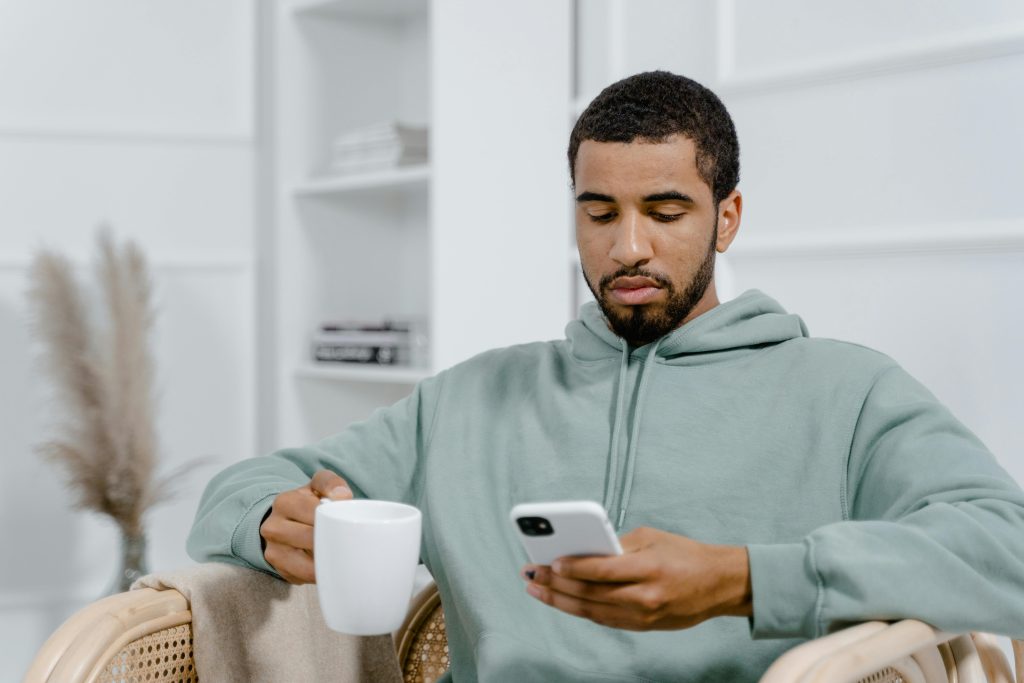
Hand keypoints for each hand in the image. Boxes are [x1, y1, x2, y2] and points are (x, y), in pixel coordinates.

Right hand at [259, 469, 352, 583]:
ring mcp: (273, 550)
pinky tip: (328, 566)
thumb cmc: (309, 503)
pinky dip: (318, 574)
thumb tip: (342, 496)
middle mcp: (273, 527)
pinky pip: (303, 577)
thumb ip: (331, 483)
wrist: (286, 520)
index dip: (334, 519)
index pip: (314, 512)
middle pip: (311, 540)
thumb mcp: (318, 486)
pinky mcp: (279, 569)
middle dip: (332, 542)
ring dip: (327, 563)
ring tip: (342, 557)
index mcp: (285, 502)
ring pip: (306, 565)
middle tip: (351, 542)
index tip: (346, 521)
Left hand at [520, 526, 750, 630]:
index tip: (549, 562)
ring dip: (559, 601)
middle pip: (590, 593)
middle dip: (555, 584)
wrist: (719, 585)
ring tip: (536, 589)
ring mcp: (643, 615)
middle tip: (530, 574)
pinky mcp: (642, 626)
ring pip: (591, 611)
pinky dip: (580, 610)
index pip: (601, 570)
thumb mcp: (652, 537)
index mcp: (648, 568)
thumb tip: (581, 549)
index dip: (572, 568)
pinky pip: (603, 619)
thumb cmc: (684, 554)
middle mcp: (644, 596)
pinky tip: (560, 600)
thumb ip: (617, 545)